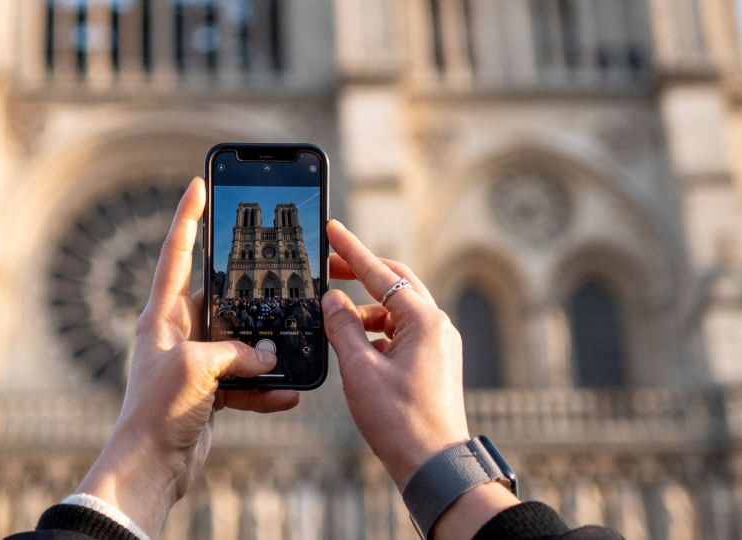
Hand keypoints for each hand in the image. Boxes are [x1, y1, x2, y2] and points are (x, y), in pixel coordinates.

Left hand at [76, 178, 299, 536]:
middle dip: (249, 300)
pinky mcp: (207, 394)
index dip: (187, 218)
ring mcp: (193, 365)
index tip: (198, 184)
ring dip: (263, 353)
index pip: (176, 255)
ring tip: (289, 349)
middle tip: (275, 279)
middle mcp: (176, 335)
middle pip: (219, 303)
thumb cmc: (158, 409)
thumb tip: (267, 355)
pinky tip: (288, 394)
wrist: (150, 466)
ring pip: (238, 345)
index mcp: (161, 317)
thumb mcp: (198, 368)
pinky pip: (243, 382)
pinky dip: (265, 389)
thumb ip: (237, 352)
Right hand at [322, 219, 517, 538]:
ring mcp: (439, 345)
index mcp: (423, 320)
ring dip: (367, 309)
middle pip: (396, 284)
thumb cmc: (399, 420)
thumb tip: (332, 301)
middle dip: (362, 274)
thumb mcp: (360, 369)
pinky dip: (377, 332)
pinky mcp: (434, 363)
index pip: (381, 274)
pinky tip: (355, 345)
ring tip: (335, 319)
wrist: (434, 465)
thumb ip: (342, 328)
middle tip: (330, 268)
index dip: (352, 250)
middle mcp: (437, 326)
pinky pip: (402, 333)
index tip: (333, 229)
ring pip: (398, 310)